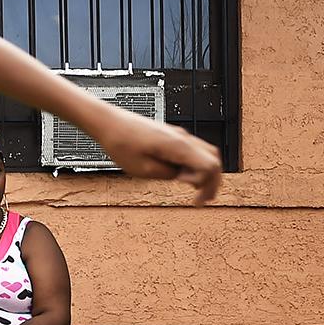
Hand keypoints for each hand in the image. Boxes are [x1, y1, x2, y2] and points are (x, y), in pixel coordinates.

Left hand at [93, 110, 222, 202]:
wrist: (109, 123)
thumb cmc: (122, 143)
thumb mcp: (143, 170)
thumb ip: (168, 175)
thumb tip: (183, 177)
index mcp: (178, 146)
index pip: (210, 166)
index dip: (206, 186)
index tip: (195, 200)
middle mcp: (182, 138)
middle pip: (214, 159)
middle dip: (213, 182)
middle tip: (203, 200)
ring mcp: (179, 135)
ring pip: (206, 153)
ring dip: (206, 173)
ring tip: (198, 191)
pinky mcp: (172, 136)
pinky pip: (194, 150)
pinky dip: (196, 165)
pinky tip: (185, 177)